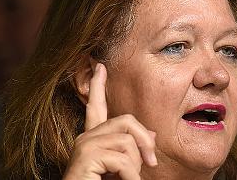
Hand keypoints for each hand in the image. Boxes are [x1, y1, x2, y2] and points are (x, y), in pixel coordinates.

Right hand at [63, 63, 156, 179]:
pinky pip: (121, 159)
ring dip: (135, 166)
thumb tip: (150, 132)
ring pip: (126, 141)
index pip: (96, 106)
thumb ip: (133, 147)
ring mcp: (84, 146)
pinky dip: (130, 176)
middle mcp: (86, 137)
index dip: (97, 86)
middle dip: (144, 142)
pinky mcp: (85, 157)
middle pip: (126, 121)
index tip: (99, 67)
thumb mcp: (125, 167)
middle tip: (152, 163)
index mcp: (94, 138)